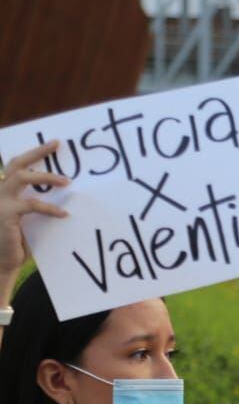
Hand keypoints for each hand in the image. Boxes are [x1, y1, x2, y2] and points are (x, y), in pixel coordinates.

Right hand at [0, 141, 69, 281]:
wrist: (2, 260)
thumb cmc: (19, 239)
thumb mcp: (29, 217)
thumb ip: (36, 201)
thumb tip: (66, 191)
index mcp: (4, 189)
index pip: (17, 164)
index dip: (34, 152)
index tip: (54, 143)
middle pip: (17, 164)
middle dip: (37, 152)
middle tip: (57, 144)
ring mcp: (0, 202)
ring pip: (22, 178)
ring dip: (46, 177)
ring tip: (67, 181)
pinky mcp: (6, 215)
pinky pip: (31, 205)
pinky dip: (50, 208)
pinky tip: (64, 214)